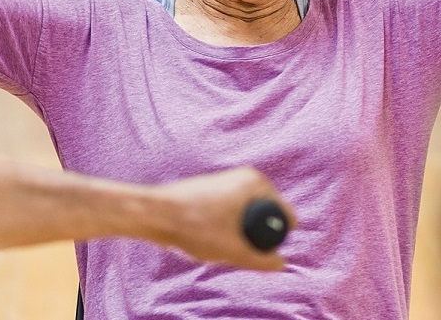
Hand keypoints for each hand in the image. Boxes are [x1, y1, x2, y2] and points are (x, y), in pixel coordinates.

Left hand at [151, 167, 292, 270]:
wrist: (155, 213)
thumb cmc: (193, 226)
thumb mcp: (233, 249)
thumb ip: (261, 260)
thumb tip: (281, 264)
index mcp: (257, 183)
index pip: (285, 217)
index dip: (272, 238)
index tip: (246, 245)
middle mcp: (246, 177)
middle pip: (266, 219)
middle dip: (253, 237)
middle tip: (228, 245)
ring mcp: (230, 182)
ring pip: (247, 219)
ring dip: (238, 235)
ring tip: (214, 239)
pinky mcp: (215, 191)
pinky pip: (233, 216)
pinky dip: (224, 229)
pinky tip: (205, 235)